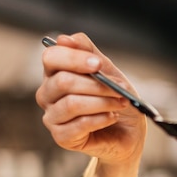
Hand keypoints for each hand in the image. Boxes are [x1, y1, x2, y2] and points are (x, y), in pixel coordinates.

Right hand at [35, 33, 145, 165]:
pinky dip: (101, 119)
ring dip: (102, 103)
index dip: (75, 58)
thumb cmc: (117, 100)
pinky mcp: (61, 137)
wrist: (129, 132)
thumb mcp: (109, 72)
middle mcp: (48, 93)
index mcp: (55, 73)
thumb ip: (90, 54)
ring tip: (120, 104)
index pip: (52, 57)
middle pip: (63, 82)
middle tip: (119, 90)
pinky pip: (79, 124)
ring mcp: (52, 116)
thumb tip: (65, 39)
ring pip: (72, 103)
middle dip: (96, 85)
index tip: (98, 64)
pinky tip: (112, 117)